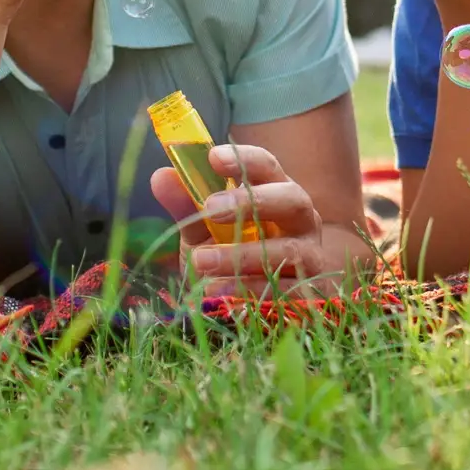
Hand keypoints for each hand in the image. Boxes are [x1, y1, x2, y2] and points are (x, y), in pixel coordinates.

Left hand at [149, 144, 344, 297]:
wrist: (255, 312)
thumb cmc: (230, 259)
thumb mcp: (202, 232)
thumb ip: (186, 205)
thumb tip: (161, 176)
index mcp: (276, 194)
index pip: (268, 166)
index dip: (244, 158)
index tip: (213, 157)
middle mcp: (301, 222)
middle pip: (292, 199)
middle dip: (252, 201)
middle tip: (211, 210)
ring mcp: (309, 258)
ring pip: (288, 250)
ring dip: (242, 255)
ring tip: (201, 261)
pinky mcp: (308, 295)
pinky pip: (284, 292)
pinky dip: (248, 291)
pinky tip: (216, 292)